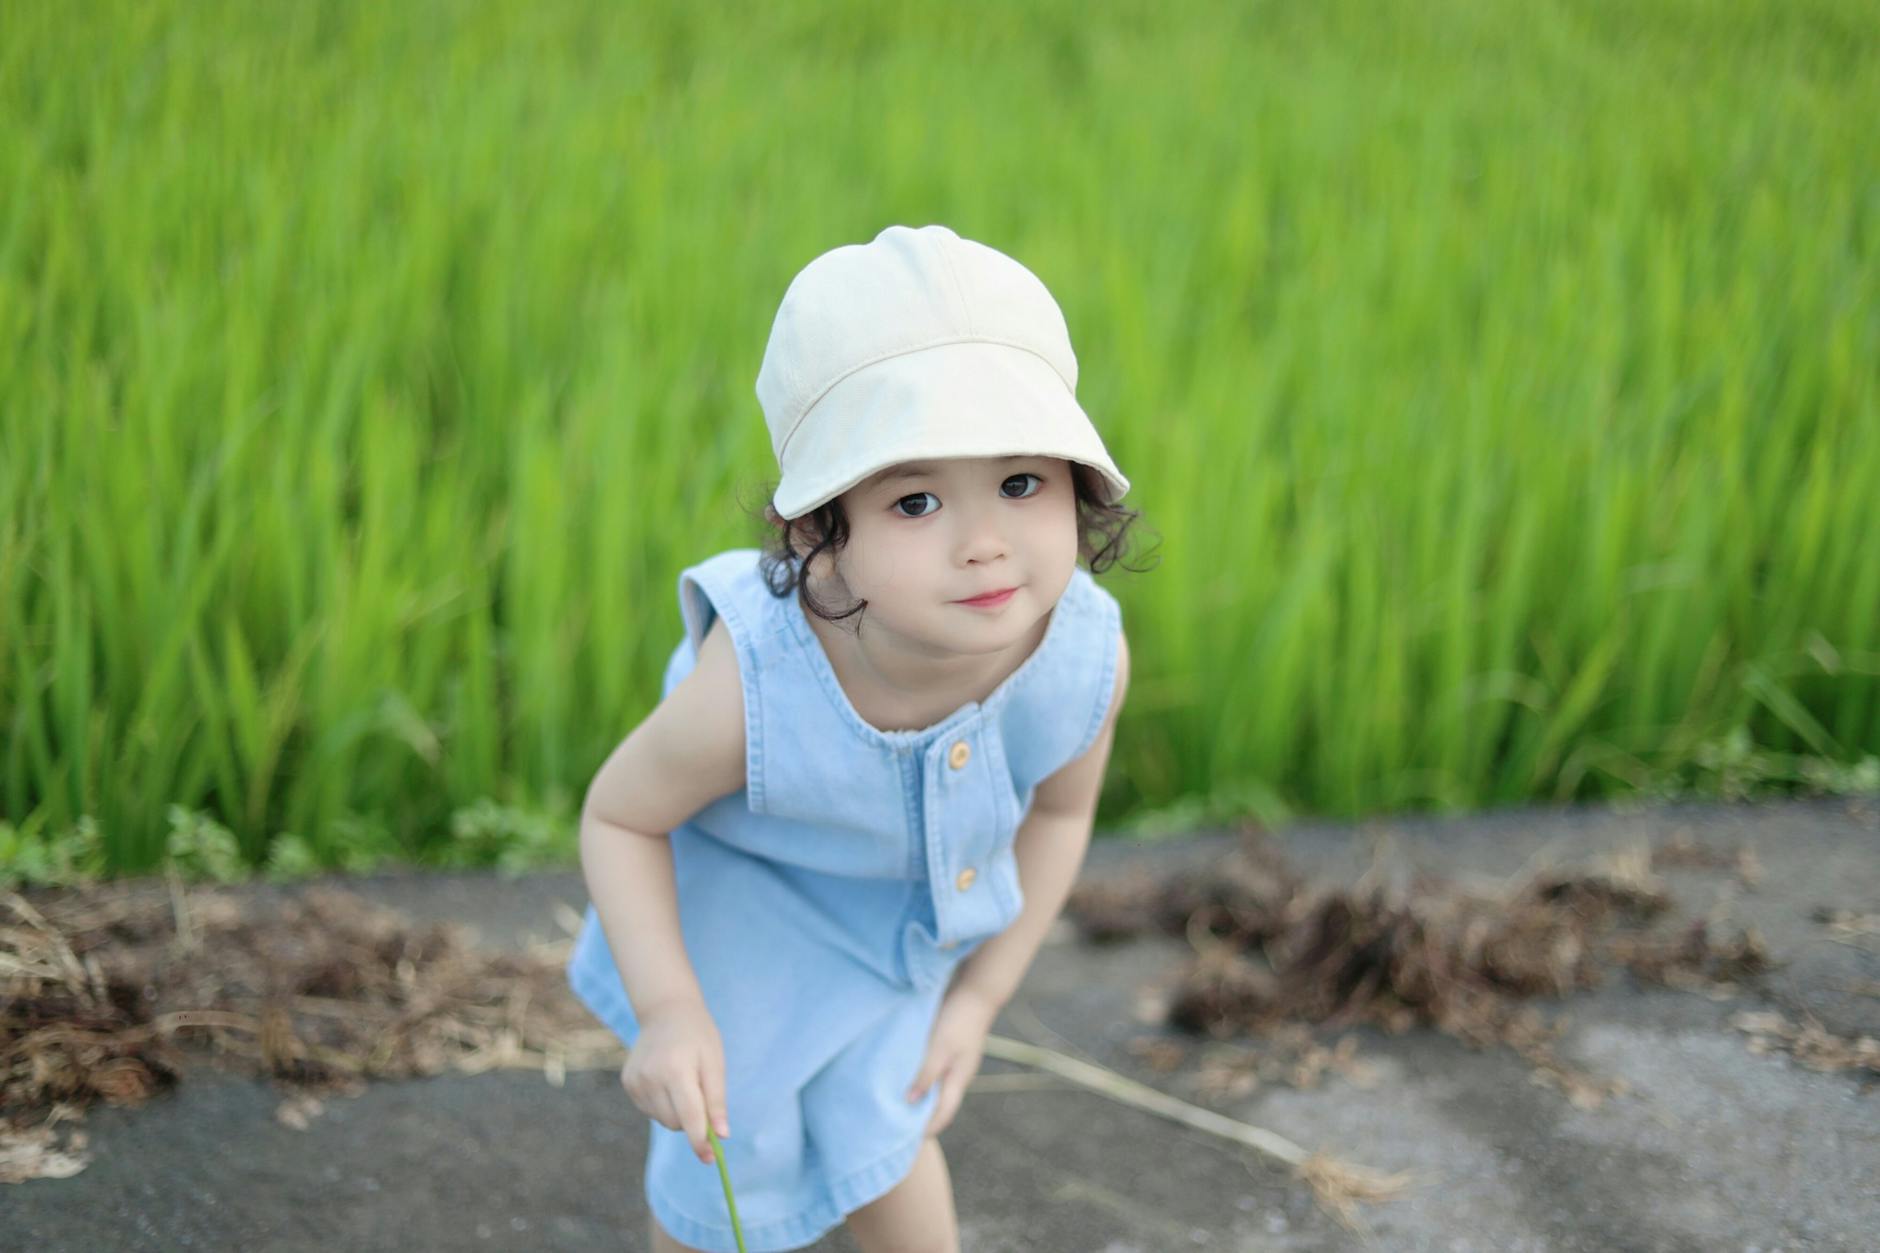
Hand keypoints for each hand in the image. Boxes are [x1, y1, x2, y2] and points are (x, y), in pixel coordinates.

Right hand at [619, 999, 729, 1165]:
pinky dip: (663, 1105)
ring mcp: (635, 1081)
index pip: (689, 1117)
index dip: (700, 1141)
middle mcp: (650, 1077)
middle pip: (675, 1123)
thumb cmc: (698, 1036)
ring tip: (684, 1082)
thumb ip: (716, 1100)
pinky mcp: (627, 1083)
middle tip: (702, 1097)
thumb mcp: (715, 1063)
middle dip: (692, 1121)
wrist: (666, 1011)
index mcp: (675, 1069)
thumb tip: (722, 1136)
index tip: (710, 1158)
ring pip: (662, 1119)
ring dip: (678, 1113)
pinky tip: (668, 1081)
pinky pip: (650, 1110)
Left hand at [906, 984, 998, 1136]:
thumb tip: (909, 1102)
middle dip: (920, 1115)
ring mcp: (954, 1059)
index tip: (907, 1140)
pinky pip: (932, 1068)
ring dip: (918, 1093)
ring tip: (894, 1098)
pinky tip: (904, 1070)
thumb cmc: (959, 1020)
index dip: (927, 1129)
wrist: (976, 990)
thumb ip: (925, 1074)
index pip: (943, 1114)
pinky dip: (919, 1075)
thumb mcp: (939, 1048)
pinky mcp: (948, 1045)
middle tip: (895, 1122)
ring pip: (934, 1085)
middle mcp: (957, 1074)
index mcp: (958, 1079)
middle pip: (938, 1103)